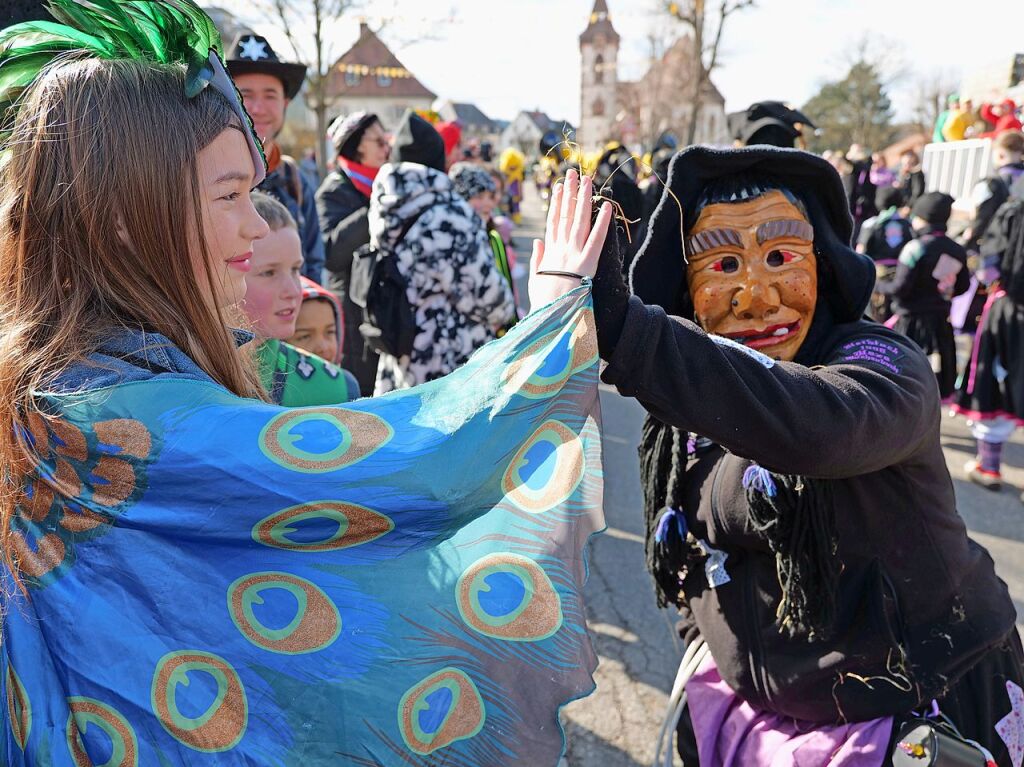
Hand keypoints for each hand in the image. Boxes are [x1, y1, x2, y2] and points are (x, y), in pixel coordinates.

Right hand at [528, 169, 611, 309]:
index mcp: (549, 253)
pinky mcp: (587, 264)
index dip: (556, 203)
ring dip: (584, 199)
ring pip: (579, 221)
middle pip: (565, 215)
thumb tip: (538, 240)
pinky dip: (602, 223)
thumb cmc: (544, 303)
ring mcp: (574, 255)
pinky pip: (596, 240)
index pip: (553, 221)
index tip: (558, 187)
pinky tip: (607, 207)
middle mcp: (561, 249)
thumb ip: (537, 258)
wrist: (551, 319)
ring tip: (588, 180)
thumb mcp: (535, 280)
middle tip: (573, 173)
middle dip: (569, 192)